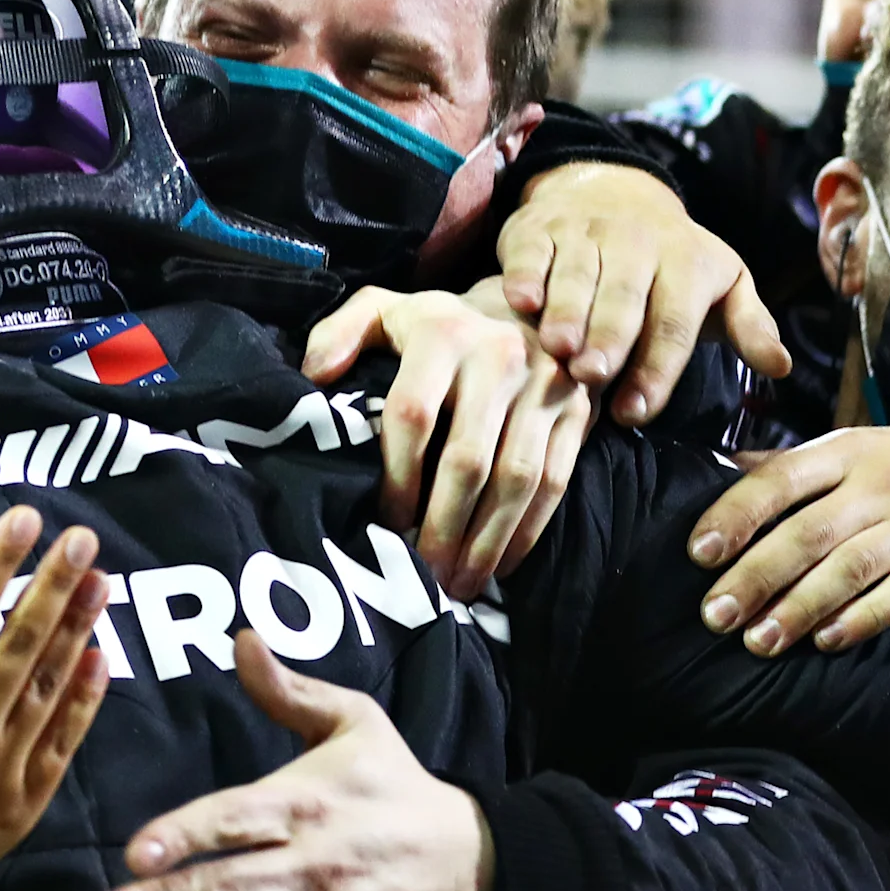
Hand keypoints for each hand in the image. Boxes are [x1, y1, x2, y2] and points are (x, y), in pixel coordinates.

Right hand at [0, 507, 108, 890]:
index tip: (23, 520)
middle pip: (20, 641)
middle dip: (53, 584)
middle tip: (83, 539)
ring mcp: (3, 763)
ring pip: (50, 683)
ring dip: (77, 628)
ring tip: (100, 581)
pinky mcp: (26, 797)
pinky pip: (64, 738)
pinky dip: (85, 697)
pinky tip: (101, 657)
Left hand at [94, 632, 493, 890]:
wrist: (477, 861)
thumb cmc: (396, 786)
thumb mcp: (354, 723)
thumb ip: (288, 690)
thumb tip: (240, 637)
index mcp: (304, 802)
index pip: (233, 819)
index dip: (183, 834)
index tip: (136, 852)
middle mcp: (315, 864)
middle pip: (231, 886)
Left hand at [308, 284, 592, 598]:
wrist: (526, 305)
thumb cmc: (437, 325)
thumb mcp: (383, 310)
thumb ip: (340, 334)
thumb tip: (313, 376)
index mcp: (442, 333)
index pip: (413, 415)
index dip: (399, 476)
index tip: (386, 522)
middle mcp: (498, 356)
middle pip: (469, 458)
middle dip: (443, 526)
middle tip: (424, 575)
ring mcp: (545, 385)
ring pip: (518, 477)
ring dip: (488, 540)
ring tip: (461, 585)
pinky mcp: (576, 410)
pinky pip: (555, 479)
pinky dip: (530, 529)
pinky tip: (502, 563)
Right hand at [497, 165, 787, 426]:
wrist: (613, 191)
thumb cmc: (671, 260)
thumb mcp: (722, 283)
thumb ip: (749, 326)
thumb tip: (780, 367)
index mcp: (686, 261)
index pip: (674, 319)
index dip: (657, 366)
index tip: (636, 412)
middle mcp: (637, 241)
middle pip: (625, 296)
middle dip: (609, 337)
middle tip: (594, 377)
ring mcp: (585, 231)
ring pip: (576, 273)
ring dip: (566, 312)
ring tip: (558, 350)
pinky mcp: (541, 227)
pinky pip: (532, 251)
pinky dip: (524, 275)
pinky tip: (520, 303)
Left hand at [686, 418, 889, 655]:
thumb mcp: (869, 446)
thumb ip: (801, 465)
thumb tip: (726, 467)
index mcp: (849, 452)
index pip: (778, 480)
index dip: (735, 515)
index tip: (699, 553)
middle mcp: (880, 484)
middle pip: (805, 532)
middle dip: (754, 576)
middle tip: (714, 616)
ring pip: (847, 567)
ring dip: (798, 607)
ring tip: (758, 642)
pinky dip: (862, 618)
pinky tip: (829, 641)